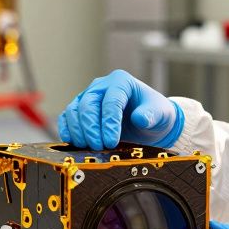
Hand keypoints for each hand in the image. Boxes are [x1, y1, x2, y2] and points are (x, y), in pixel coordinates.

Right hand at [58, 70, 183, 149]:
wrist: (149, 121)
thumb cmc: (154, 113)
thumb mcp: (160, 113)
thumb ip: (151, 115)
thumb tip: (140, 118)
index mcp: (121, 81)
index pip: (111, 100)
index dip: (109, 122)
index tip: (111, 141)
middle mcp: (101, 86)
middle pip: (88, 104)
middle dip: (91, 128)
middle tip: (98, 146)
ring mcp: (89, 97)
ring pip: (74, 110)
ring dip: (78, 130)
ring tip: (87, 146)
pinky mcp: (80, 110)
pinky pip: (68, 117)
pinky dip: (68, 129)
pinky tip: (73, 142)